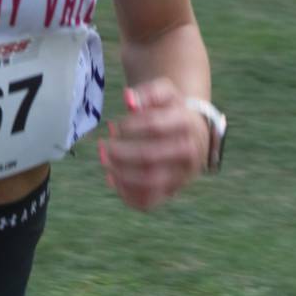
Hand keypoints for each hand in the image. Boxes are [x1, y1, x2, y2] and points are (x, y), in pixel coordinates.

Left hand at [98, 78, 207, 209]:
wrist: (192, 133)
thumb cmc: (171, 110)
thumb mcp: (165, 93)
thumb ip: (148, 93)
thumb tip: (128, 99)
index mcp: (187, 124)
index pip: (154, 126)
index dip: (129, 126)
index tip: (115, 124)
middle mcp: (189, 153)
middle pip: (150, 157)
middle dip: (120, 152)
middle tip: (103, 145)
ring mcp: (182, 176)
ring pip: (149, 182)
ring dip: (120, 174)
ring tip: (104, 161)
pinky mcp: (172, 192)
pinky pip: (149, 202)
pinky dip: (126, 195)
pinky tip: (112, 180)